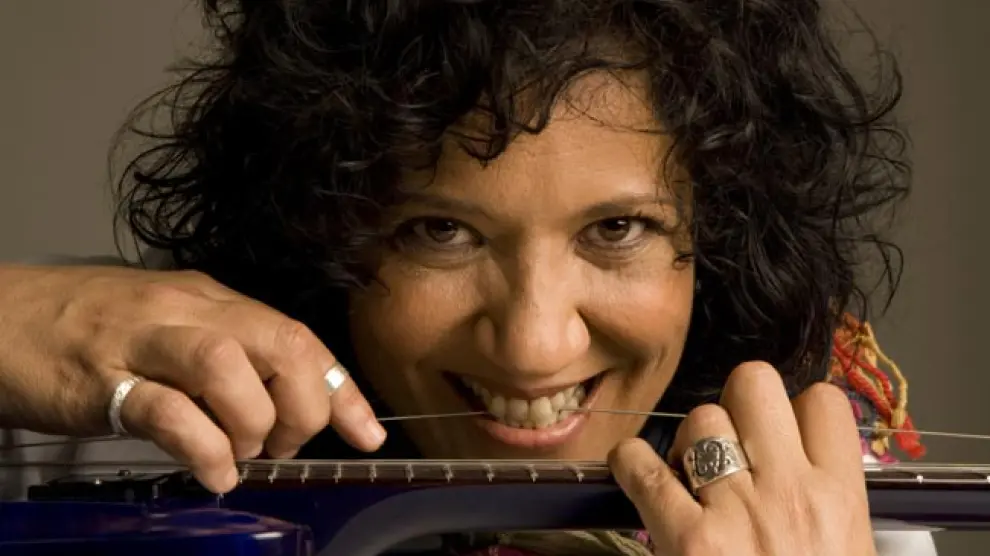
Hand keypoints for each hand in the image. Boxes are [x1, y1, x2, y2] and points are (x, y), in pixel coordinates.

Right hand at [0, 264, 385, 492]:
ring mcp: (143, 341)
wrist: (0, 317)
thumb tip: (283, 401)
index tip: (368, 431)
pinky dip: (203, 447)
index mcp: (211, 299)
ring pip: (228, 366)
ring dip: (252, 423)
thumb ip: (228, 356)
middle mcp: (186, 311)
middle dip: (305, 406)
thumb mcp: (174, 327)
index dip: (340, 388)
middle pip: (280, 343)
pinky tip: (212, 472)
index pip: (297, 336)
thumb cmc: (90, 327)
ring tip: (241, 453)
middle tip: (282, 443)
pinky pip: (166, 410)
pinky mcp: (100, 380)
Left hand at [609, 362, 874, 555]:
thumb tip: (795, 463)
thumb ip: (825, 506)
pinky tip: (635, 475)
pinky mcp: (685, 538)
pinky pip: (643, 466)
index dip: (797, 408)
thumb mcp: (846, 555)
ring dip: (688, 439)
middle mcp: (789, 493)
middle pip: (755, 384)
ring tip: (690, 474)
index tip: (782, 427)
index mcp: (840, 501)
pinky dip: (631, 464)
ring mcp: (735, 510)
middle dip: (737, 401)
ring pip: (700, 417)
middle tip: (731, 437)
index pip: (824, 403)